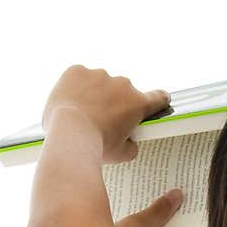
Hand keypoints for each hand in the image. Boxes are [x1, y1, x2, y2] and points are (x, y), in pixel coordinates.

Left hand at [41, 66, 171, 163]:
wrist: (67, 136)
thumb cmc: (96, 147)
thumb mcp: (121, 155)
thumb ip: (131, 145)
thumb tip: (130, 142)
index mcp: (137, 104)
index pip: (158, 98)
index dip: (158, 101)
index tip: (158, 102)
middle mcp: (122, 85)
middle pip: (123, 92)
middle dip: (116, 103)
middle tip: (103, 122)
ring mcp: (99, 75)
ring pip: (100, 83)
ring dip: (95, 94)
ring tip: (82, 115)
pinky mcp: (77, 71)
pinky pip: (79, 77)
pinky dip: (76, 87)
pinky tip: (70, 103)